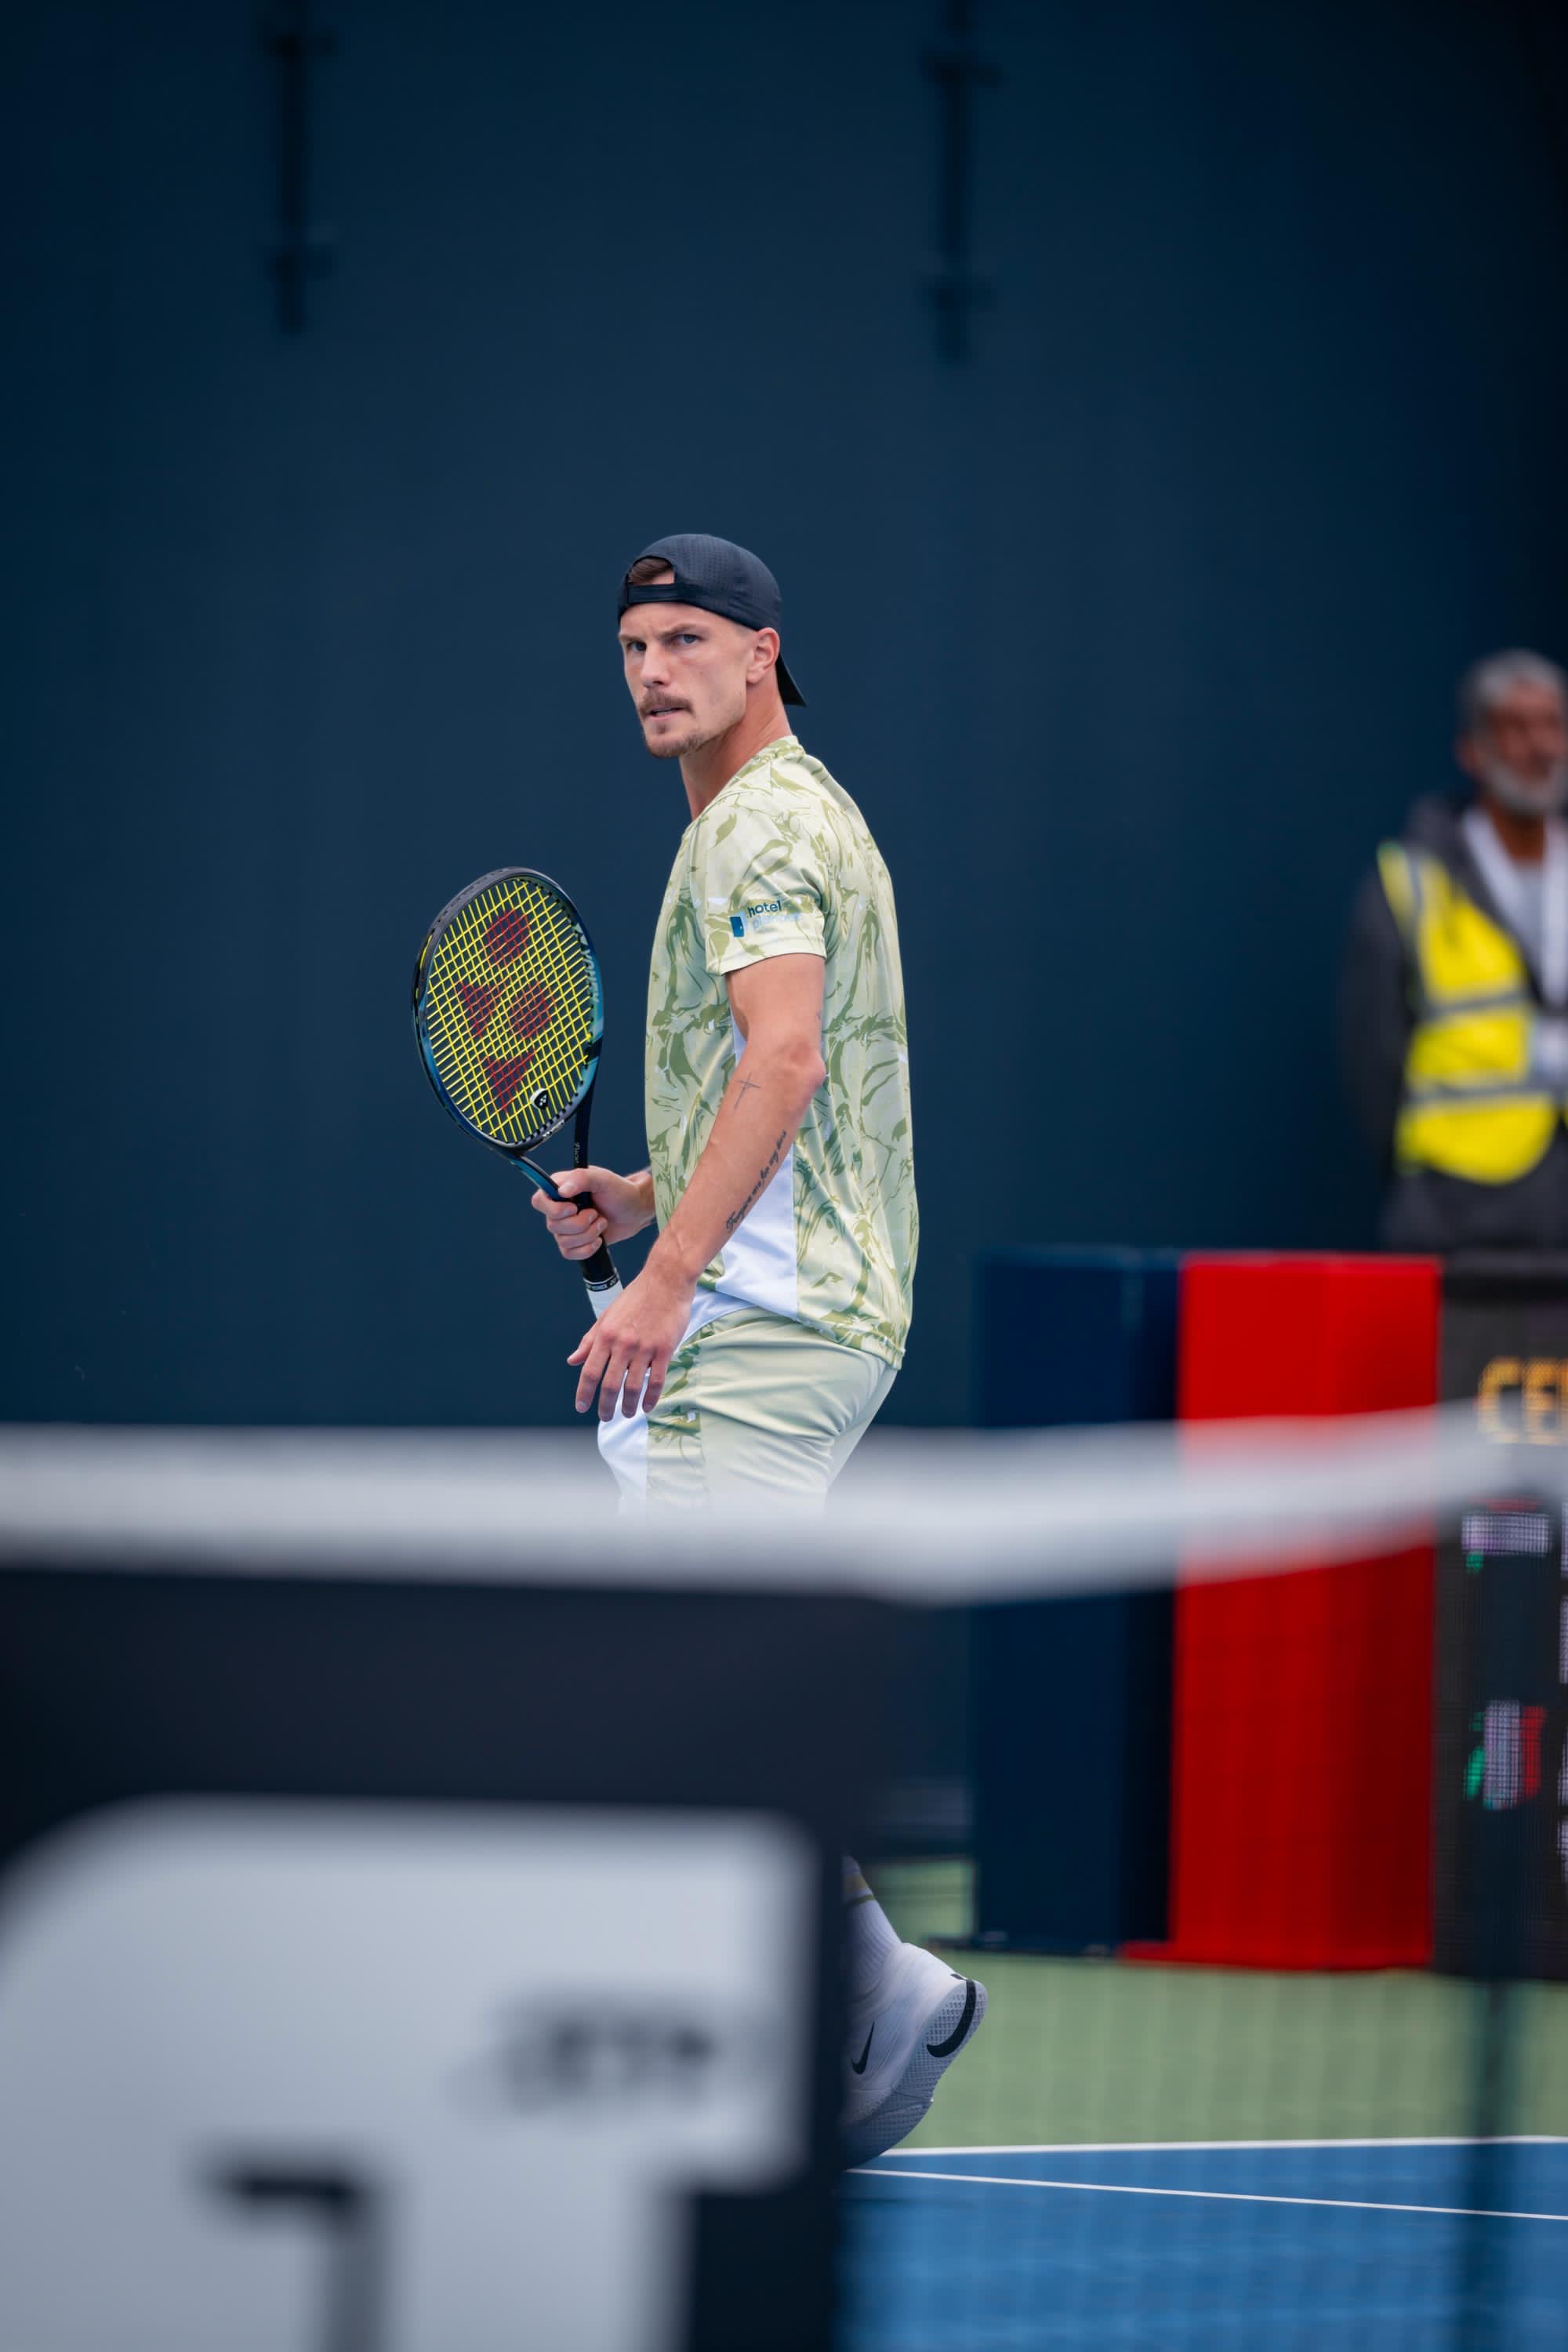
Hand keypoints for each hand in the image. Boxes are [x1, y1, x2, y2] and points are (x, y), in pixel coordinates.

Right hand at [529, 1165, 652, 1260]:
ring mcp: (566, 1227)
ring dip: (587, 1235)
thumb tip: (561, 1192)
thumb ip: (581, 1178)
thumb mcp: (602, 1178)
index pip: (539, 1201)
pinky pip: (569, 1254)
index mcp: (560, 1189)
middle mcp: (559, 1209)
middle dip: (579, 1223)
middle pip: (552, 1225)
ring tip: (601, 1223)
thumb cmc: (619, 1191)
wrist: (634, 1211)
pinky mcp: (575, 1243)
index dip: (553, 1209)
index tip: (573, 1208)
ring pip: (562, 1242)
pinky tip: (598, 1240)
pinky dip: (586, 1249)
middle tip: (595, 1213)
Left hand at [568, 1263, 693, 1419]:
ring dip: (628, 1405)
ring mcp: (645, 1348)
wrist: (666, 1280)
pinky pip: (656, 1380)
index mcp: (606, 1335)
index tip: (581, 1407)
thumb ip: (589, 1341)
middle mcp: (623, 1344)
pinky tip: (647, 1406)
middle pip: (610, 1384)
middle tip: (605, 1417)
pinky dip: (651, 1397)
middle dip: (605, 1406)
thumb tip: (572, 1360)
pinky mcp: (665, 1349)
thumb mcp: (606, 1317)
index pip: (589, 1371)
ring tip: (626, 1414)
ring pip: (633, 1386)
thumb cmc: (636, 1297)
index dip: (584, 1393)